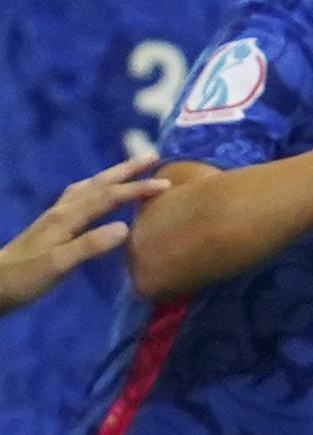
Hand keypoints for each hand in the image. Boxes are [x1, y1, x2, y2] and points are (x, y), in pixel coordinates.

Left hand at [0, 155, 169, 311]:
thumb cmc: (24, 278)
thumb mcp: (57, 265)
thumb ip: (89, 246)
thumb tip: (125, 227)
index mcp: (67, 218)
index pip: (108, 196)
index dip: (137, 189)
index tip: (166, 183)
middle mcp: (62, 210)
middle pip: (99, 183)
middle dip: (127, 169)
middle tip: (154, 156)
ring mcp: (55, 216)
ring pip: (88, 187)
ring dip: (111, 175)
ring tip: (130, 169)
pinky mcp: (51, 225)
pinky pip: (80, 197)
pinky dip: (96, 189)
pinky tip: (96, 195)